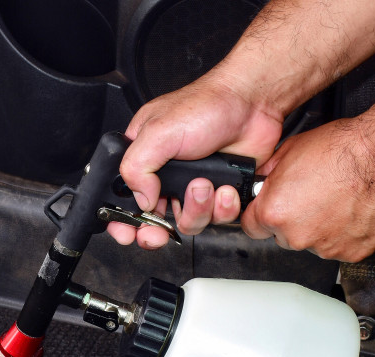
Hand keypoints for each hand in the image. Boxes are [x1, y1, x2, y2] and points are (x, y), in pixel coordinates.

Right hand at [110, 72, 283, 248]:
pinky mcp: (218, 194)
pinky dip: (222, 208)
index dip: (122, 220)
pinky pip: (216, 219)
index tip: (127, 233)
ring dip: (196, 210)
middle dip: (157, 229)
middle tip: (160, 232)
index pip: (122, 198)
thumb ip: (137, 167)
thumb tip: (140, 199)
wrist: (252, 104)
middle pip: (154, 220)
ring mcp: (193, 187)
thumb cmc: (207, 106)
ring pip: (187, 222)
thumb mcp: (158, 132)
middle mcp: (166, 176)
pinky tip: (224, 187)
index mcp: (143, 159)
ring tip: (203, 185)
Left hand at [241, 118, 374, 261]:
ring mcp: (326, 248)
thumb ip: (269, 174)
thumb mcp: (290, 150)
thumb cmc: (344, 149)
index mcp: (275, 213)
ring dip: (322, 228)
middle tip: (314, 198)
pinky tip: (354, 211)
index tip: (272, 209)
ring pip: (315, 243)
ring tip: (339, 201)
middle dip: (295, 221)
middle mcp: (298, 236)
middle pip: (285, 237)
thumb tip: (261, 182)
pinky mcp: (353, 253)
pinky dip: (347, 234)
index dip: (263, 216)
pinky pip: (343, 247)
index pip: (252, 227)